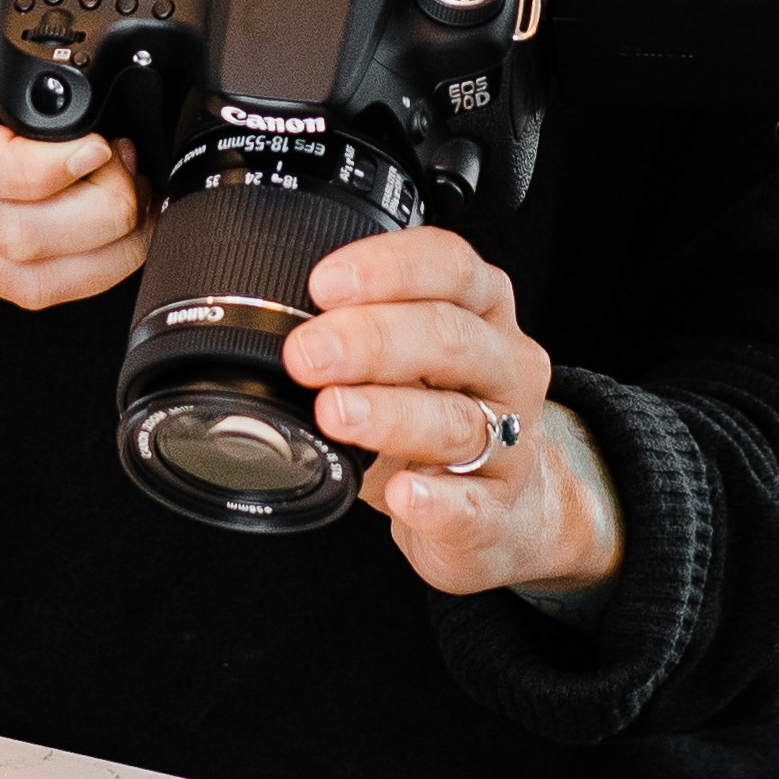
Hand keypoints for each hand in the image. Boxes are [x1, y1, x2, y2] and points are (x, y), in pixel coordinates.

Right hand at [0, 0, 151, 312]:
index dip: (40, 167)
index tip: (104, 150)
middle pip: (1, 220)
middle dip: (88, 211)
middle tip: (138, 174)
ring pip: (13, 264)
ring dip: (93, 245)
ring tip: (138, 201)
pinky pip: (18, 290)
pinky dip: (81, 277)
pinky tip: (121, 237)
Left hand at [292, 230, 622, 597]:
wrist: (500, 511)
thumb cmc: (436, 415)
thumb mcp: (404, 359)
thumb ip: (355, 331)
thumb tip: (268, 321)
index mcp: (482, 311)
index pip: (450, 266)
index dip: (388, 269)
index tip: (323, 285)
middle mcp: (504, 367)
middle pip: (450, 337)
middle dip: (372, 340)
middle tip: (306, 355)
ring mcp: (511, 442)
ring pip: (458, 420)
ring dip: (390, 414)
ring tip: (334, 412)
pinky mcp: (497, 512)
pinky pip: (471, 505)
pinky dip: (436, 501)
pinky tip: (403, 495)